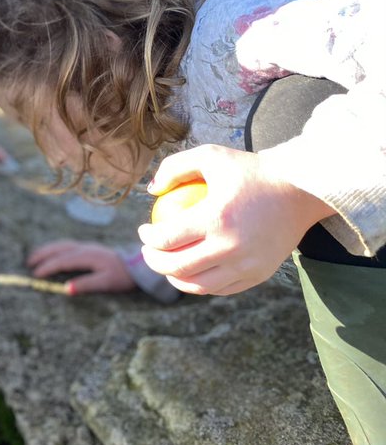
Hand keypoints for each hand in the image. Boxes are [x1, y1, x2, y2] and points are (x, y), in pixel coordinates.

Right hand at [26, 240, 135, 295]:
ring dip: (47, 249)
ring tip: (34, 257)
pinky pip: (66, 245)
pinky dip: (55, 248)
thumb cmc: (123, 276)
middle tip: (28, 263)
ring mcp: (86, 246)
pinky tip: (52, 254)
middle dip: (42, 254)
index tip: (35, 275)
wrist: (139, 265)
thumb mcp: (106, 283)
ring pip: (61, 244)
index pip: (61, 260)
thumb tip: (66, 289)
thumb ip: (86, 285)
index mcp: (86, 256)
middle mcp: (84, 248)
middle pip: (58, 248)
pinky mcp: (89, 248)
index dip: (47, 267)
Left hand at [138, 144, 334, 295]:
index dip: (147, 238)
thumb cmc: (251, 171)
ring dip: (174, 278)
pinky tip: (191, 271)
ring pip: (198, 285)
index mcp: (217, 218)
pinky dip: (201, 284)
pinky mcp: (259, 274)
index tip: (143, 230)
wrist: (301, 190)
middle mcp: (232, 247)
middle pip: (177, 267)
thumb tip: (151, 190)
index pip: (167, 238)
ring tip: (166, 263)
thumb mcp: (210, 156)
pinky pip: (221, 288)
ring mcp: (247, 265)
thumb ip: (175, 167)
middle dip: (153, 261)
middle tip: (147, 250)